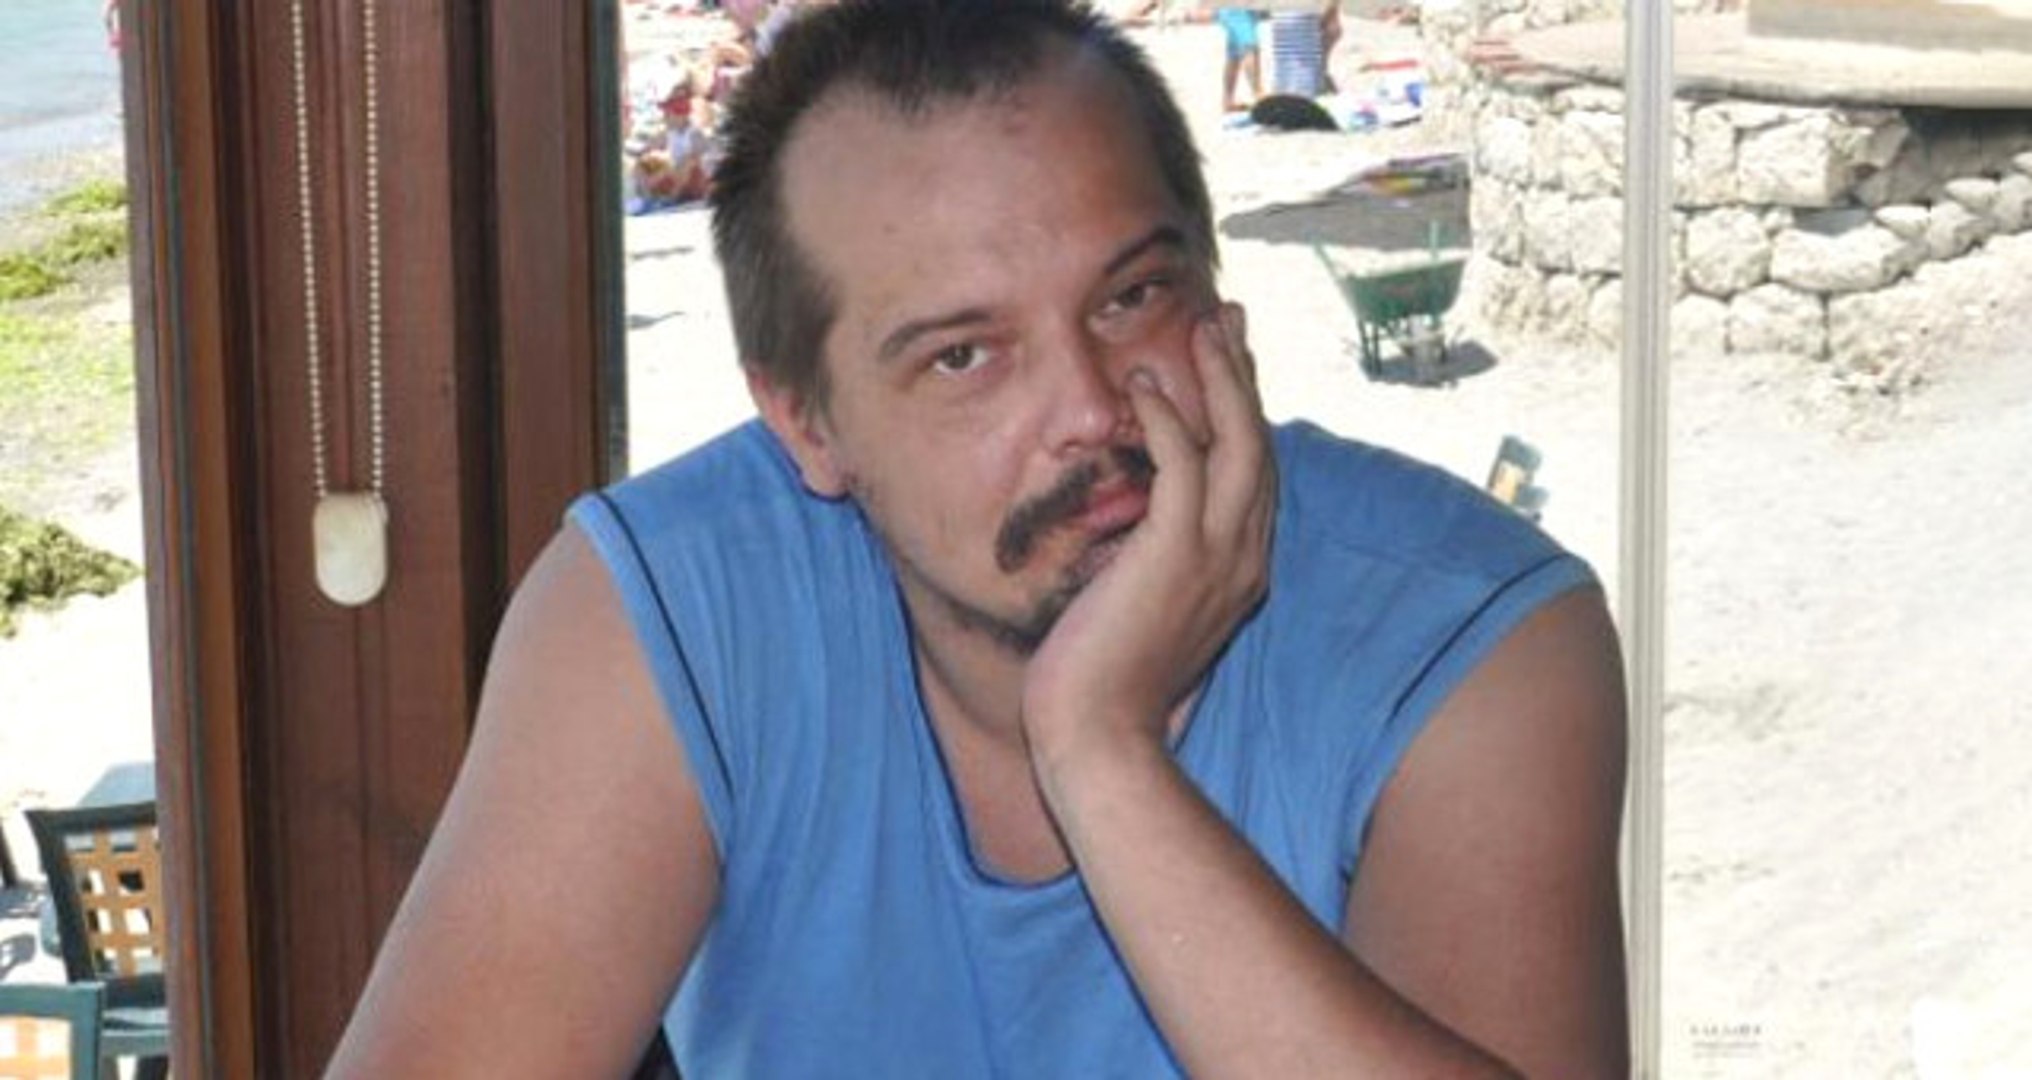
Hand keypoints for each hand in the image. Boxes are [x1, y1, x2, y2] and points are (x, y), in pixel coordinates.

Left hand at [1020, 302, 1275, 772]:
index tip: (1230, 365)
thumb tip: (1137, 536)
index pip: (1255, 476)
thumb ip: (1157, 569)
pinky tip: (1146, 386)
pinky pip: (1183, 467)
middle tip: (1228, 322)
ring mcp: (1216, 558)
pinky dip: (1167, 421)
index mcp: (1242, 573)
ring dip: (1219, 381)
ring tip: (1200, 329)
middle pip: (1259, 447)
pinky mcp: (1174, 557)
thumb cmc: (1110, 686)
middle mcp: (1244, 559)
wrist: (1101, 737)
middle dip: (1244, 378)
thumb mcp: (1147, 613)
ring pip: (1237, 445)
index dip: (1245, 414)